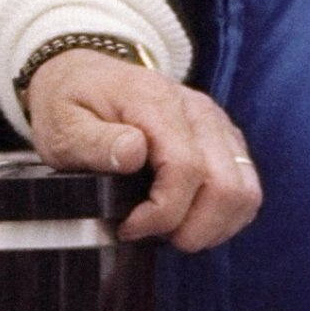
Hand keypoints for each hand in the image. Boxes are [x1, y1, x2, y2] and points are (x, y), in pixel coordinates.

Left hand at [23, 51, 261, 250]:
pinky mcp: (224, 139)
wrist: (84, 74)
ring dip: (213, 226)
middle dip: (192, 228)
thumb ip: (94, 140)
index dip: (162, 212)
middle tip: (152, 236)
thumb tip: (133, 153)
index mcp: (157, 102)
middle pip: (226, 187)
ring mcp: (216, 124)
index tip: (129, 227)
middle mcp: (197, 111)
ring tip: (171, 233)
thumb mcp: (63, 121)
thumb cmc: (72, 102)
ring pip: (244, 192)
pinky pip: (246, 187)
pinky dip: (224, 216)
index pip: (185, 169)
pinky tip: (190, 221)